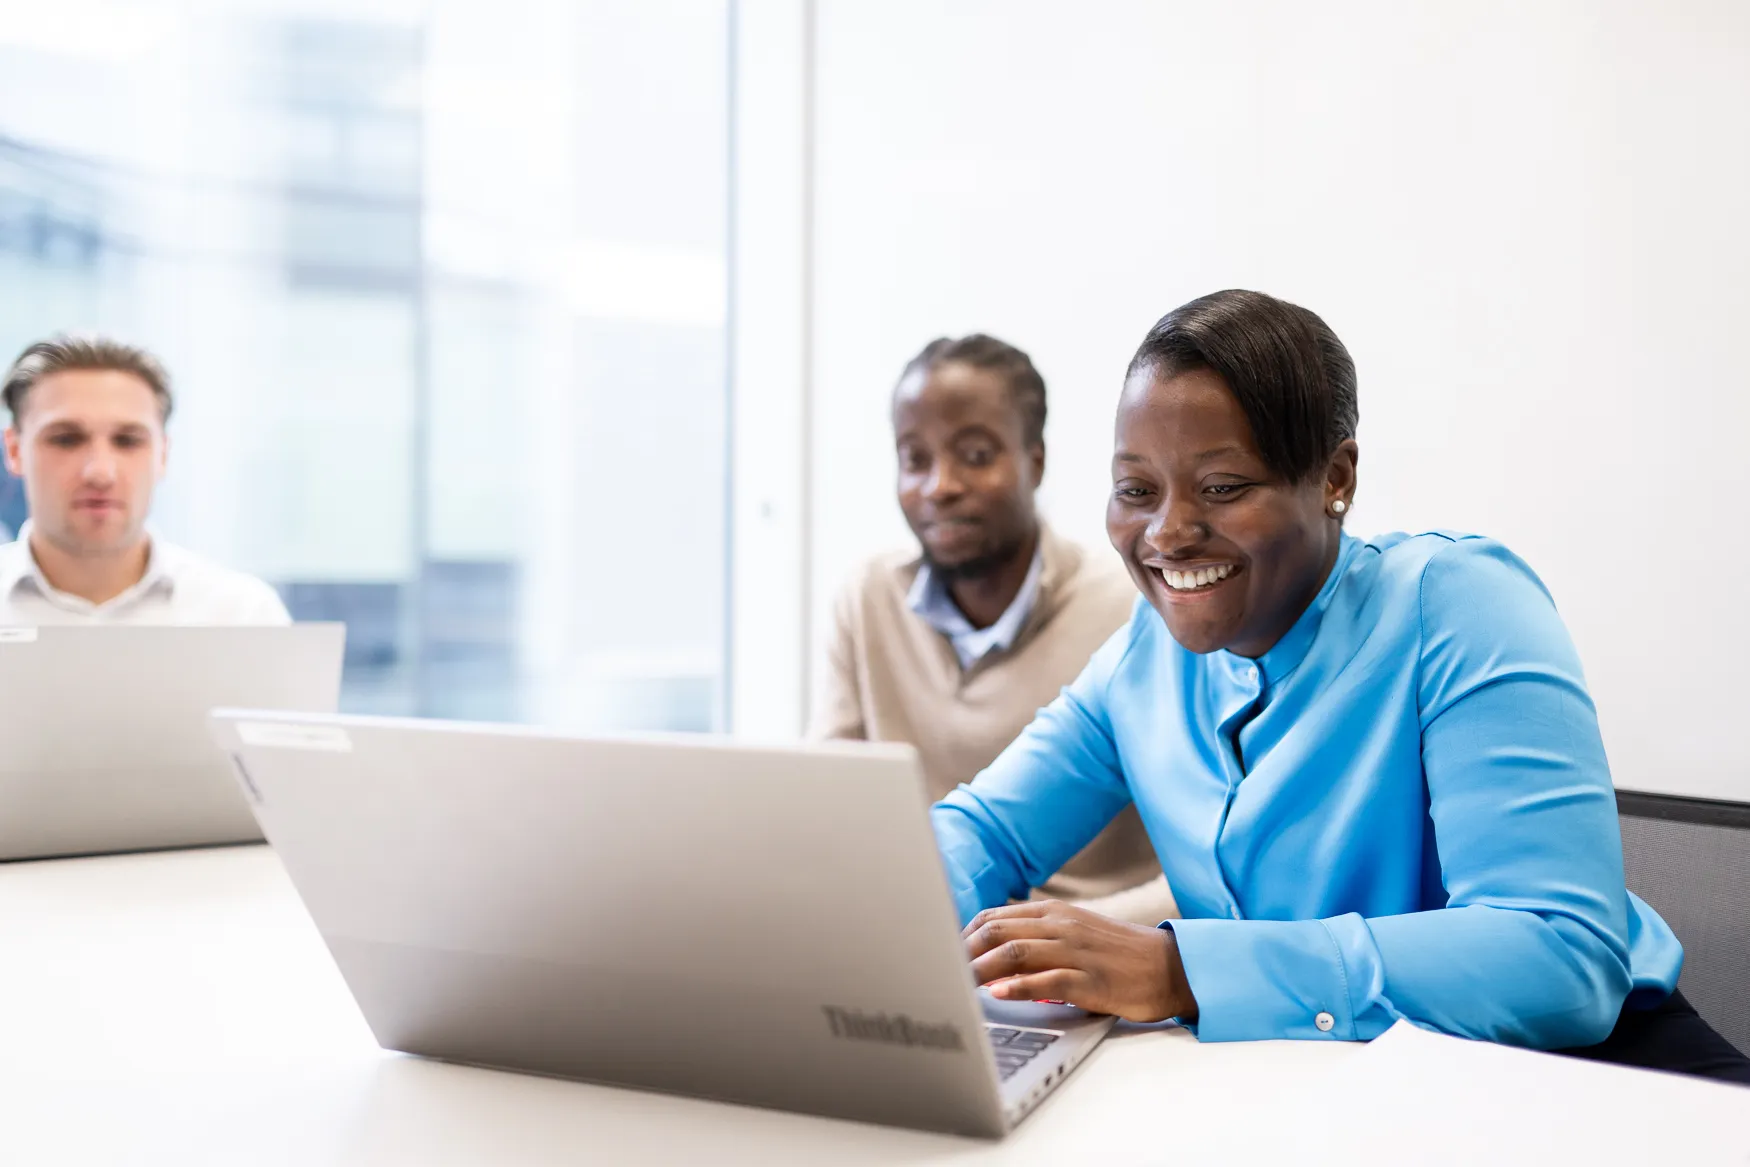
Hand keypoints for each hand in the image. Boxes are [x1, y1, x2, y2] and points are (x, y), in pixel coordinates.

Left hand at [962, 900, 1197, 1022]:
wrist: (1171, 966)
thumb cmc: (1120, 955)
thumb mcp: (1076, 933)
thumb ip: (1039, 936)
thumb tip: (994, 950)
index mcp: (1054, 913)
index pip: (994, 916)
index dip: (963, 936)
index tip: (943, 955)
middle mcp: (1061, 925)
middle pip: (997, 930)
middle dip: (963, 952)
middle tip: (940, 971)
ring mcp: (1076, 951)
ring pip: (1016, 951)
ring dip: (980, 968)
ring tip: (956, 983)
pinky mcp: (1091, 979)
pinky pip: (1047, 980)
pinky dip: (1018, 987)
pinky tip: (996, 994)